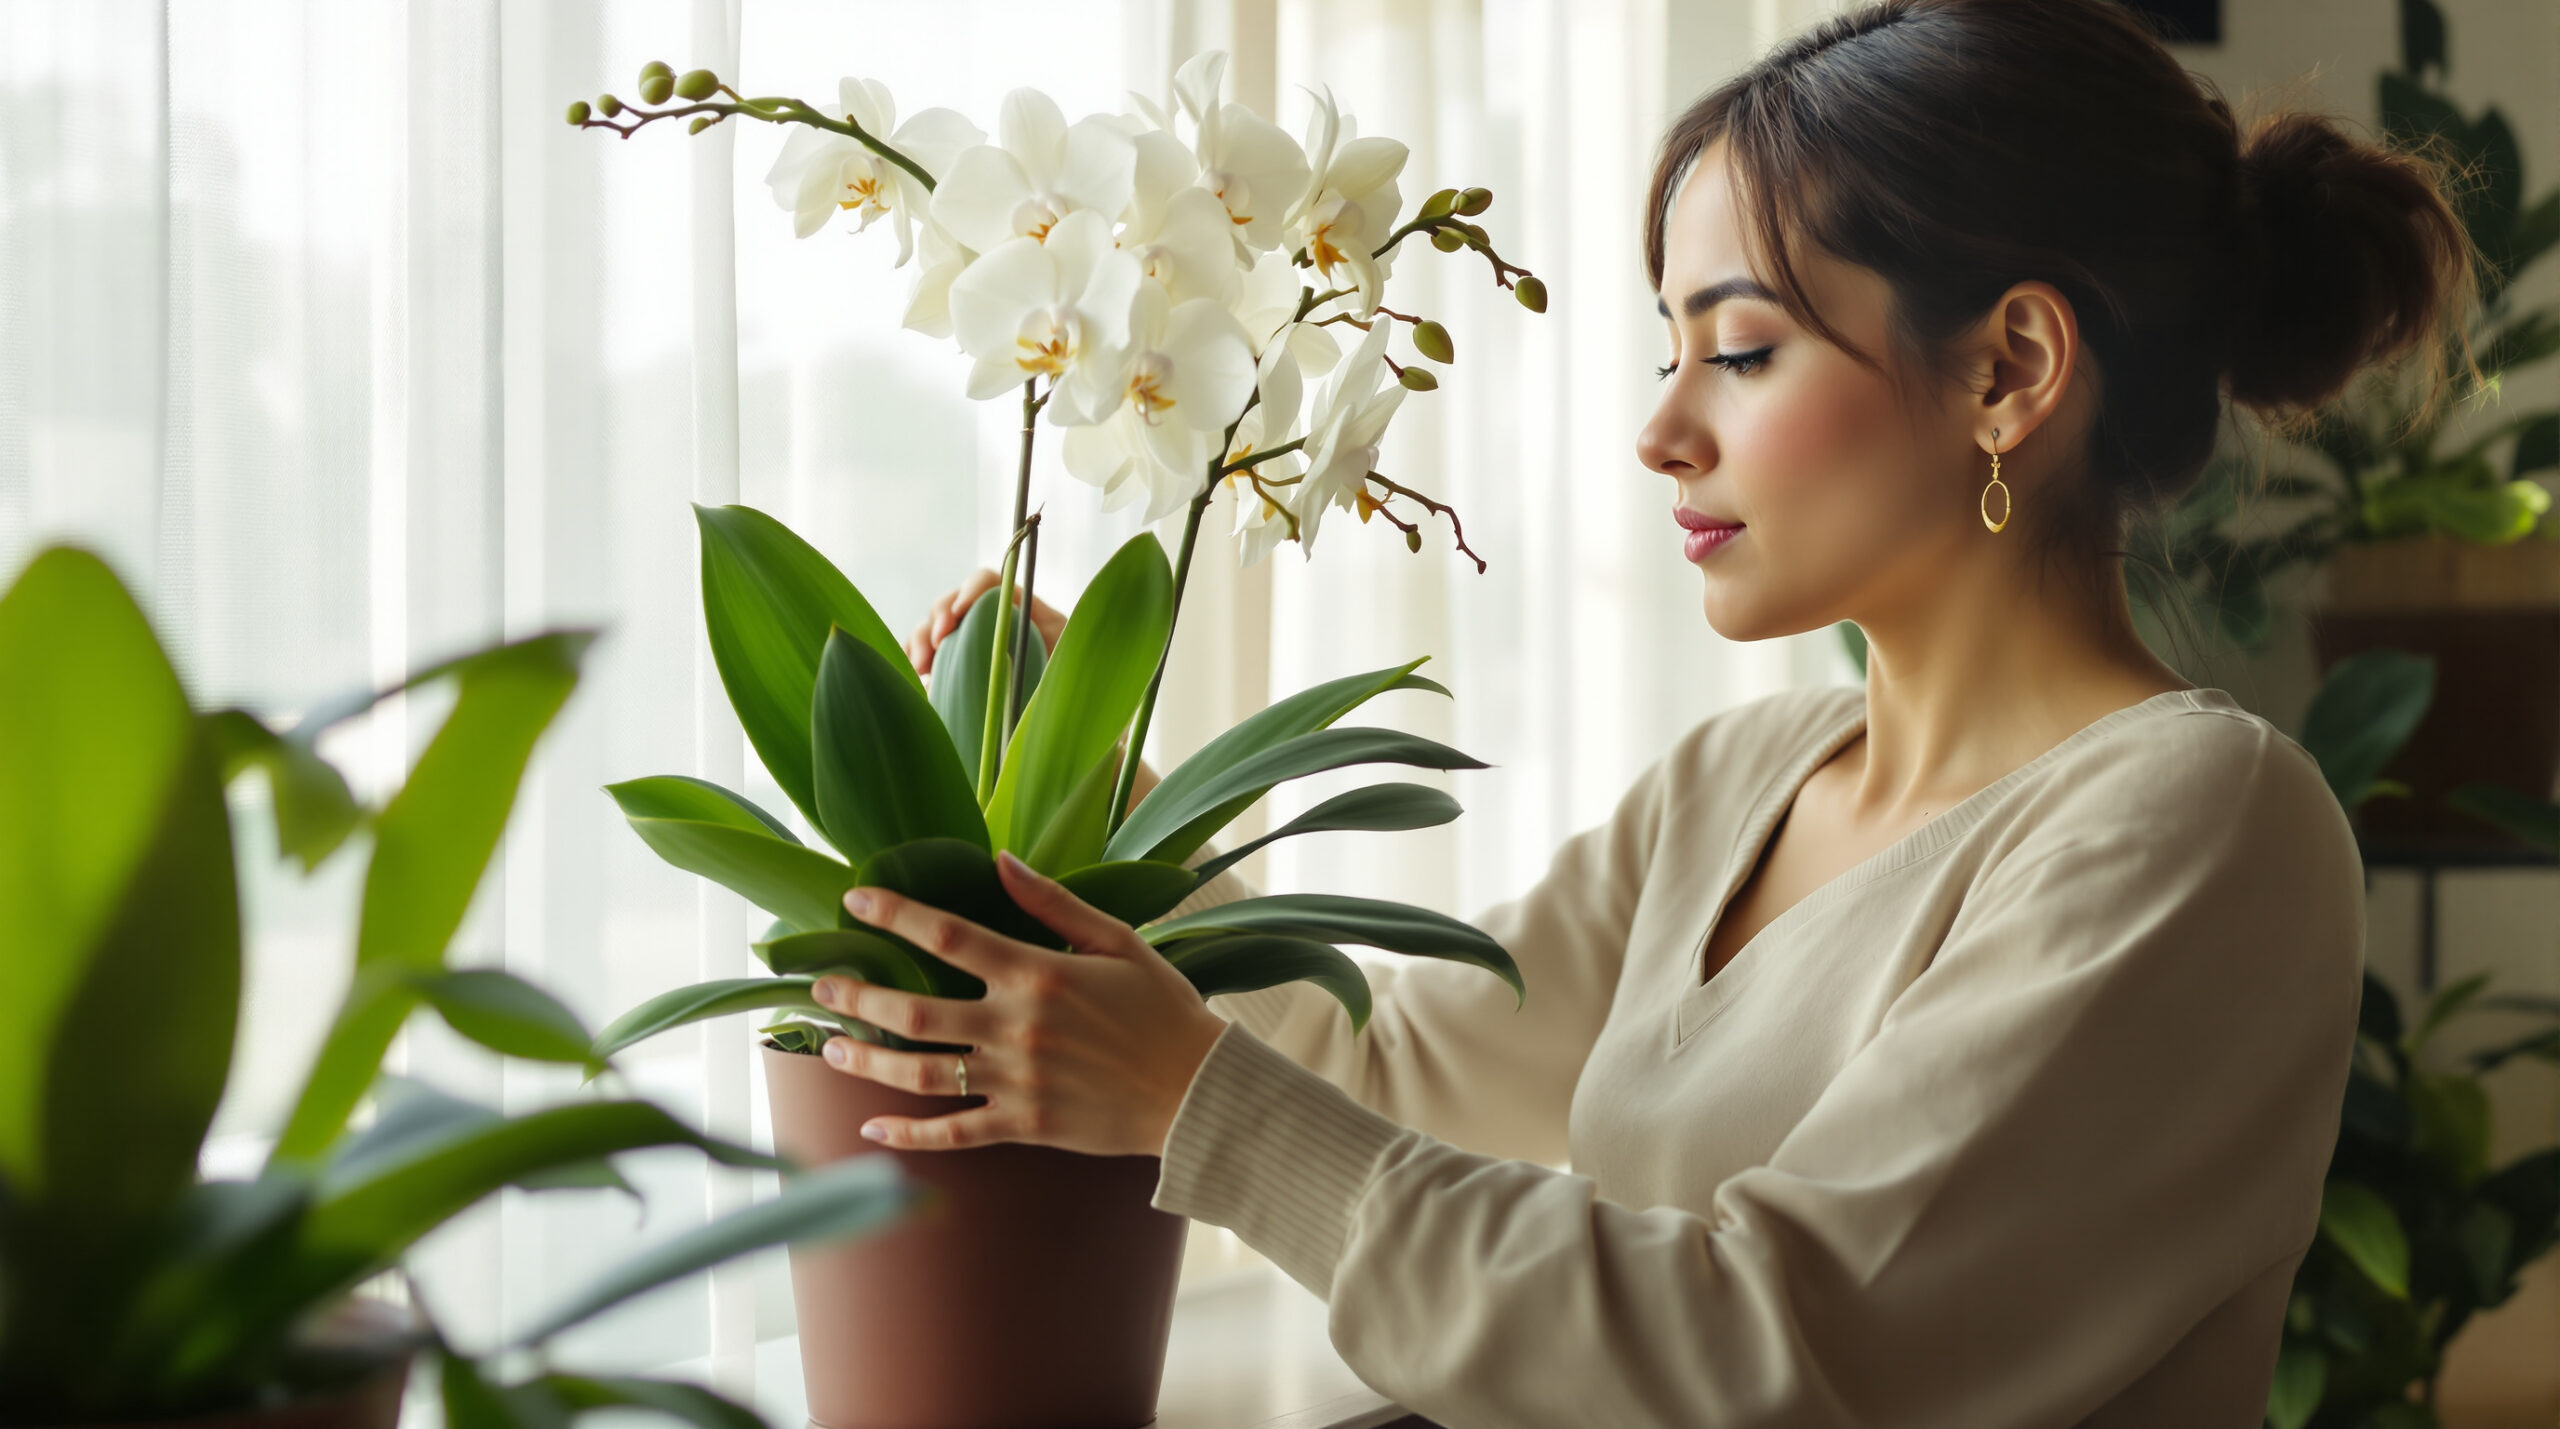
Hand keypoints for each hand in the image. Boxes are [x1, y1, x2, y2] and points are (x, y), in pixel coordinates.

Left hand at [809, 848, 1228, 1157]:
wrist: (1199, 1092)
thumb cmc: (1164, 1009)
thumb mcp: (1118, 942)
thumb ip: (1054, 903)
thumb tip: (999, 860)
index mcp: (1039, 975)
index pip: (949, 936)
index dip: (895, 914)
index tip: (854, 901)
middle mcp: (1018, 1028)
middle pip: (916, 1010)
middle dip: (858, 996)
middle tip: (820, 985)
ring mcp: (1017, 1082)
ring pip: (922, 1074)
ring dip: (867, 1060)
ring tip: (830, 1047)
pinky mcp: (1024, 1126)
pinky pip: (954, 1134)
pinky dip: (908, 1136)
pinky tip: (869, 1129)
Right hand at [905, 568, 1165, 807]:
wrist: (1083, 754)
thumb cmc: (1093, 718)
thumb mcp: (1087, 688)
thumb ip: (1068, 670)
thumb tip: (1040, 657)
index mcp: (1036, 621)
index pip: (995, 586)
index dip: (971, 591)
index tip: (958, 616)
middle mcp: (1005, 630)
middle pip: (959, 601)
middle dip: (938, 616)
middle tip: (932, 648)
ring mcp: (981, 653)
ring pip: (938, 628)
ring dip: (920, 638)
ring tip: (918, 665)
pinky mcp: (963, 678)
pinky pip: (930, 659)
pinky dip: (917, 660)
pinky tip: (916, 678)